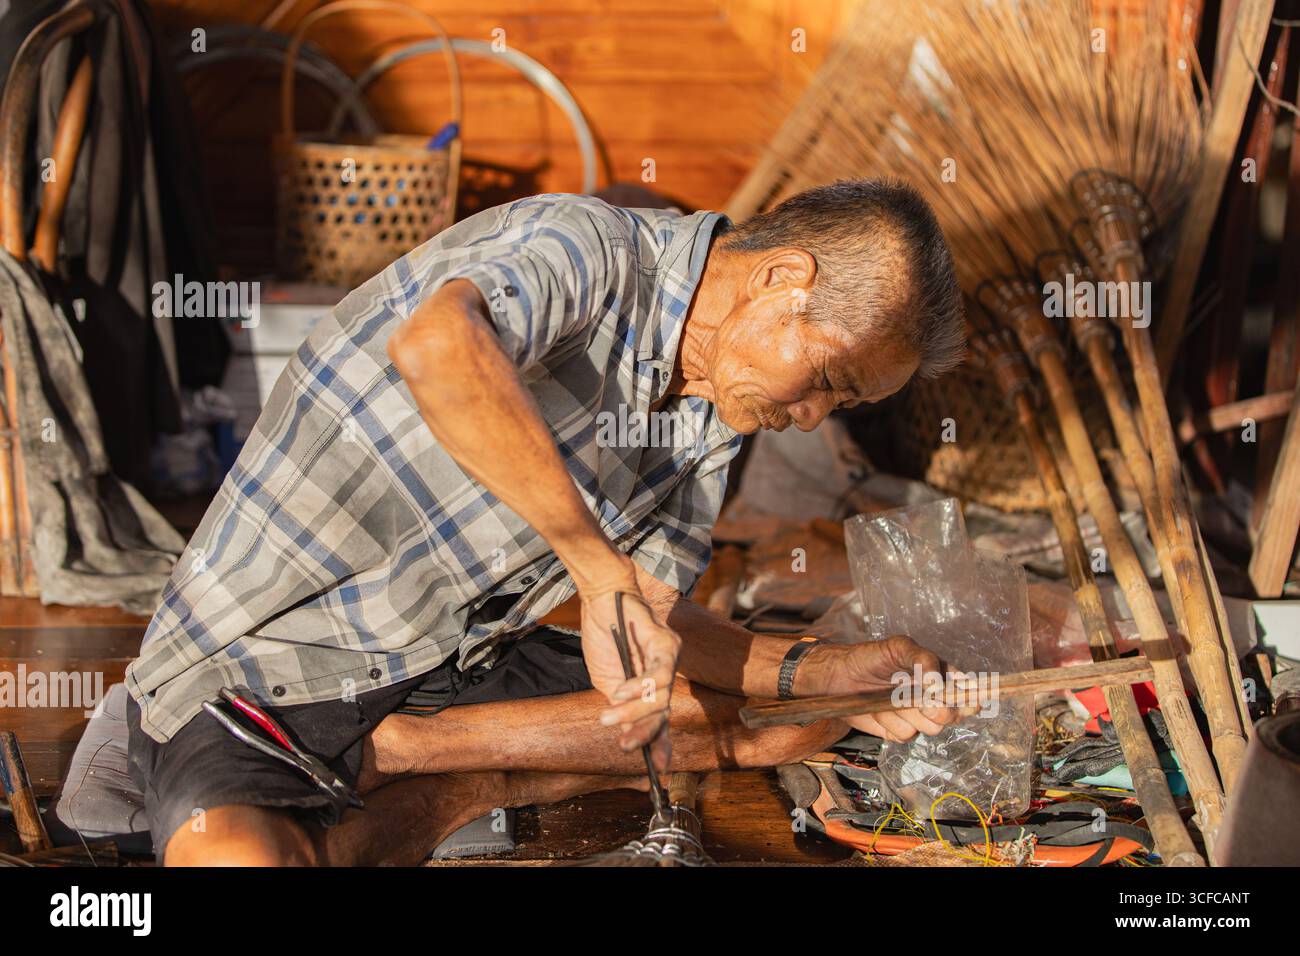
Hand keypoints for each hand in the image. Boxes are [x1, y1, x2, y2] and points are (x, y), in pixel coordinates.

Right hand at [580, 585, 680, 770]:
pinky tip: (618, 694)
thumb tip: (628, 732)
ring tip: (607, 718)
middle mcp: (668, 672)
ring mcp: (670, 657)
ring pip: (659, 696)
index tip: (658, 770)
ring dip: (632, 711)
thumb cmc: (605, 637)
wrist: (601, 599)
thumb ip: (619, 704)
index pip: (661, 718)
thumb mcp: (607, 680)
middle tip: (627, 747)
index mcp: (653, 683)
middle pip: (664, 712)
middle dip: (646, 733)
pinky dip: (635, 686)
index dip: (661, 744)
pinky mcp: (665, 642)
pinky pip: (656, 673)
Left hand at [797, 635, 976, 742]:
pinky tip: (878, 711)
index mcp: (937, 675)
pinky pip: (905, 736)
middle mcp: (930, 698)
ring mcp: (914, 716)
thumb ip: (923, 659)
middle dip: (937, 710)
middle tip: (919, 700)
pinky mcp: (897, 730)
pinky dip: (891, 724)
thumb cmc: (868, 657)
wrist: (836, 678)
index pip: (966, 690)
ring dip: (908, 714)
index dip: (970, 697)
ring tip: (889, 698)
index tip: (969, 699)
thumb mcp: (898, 647)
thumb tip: (941, 683)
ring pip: (929, 727)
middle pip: (951, 715)